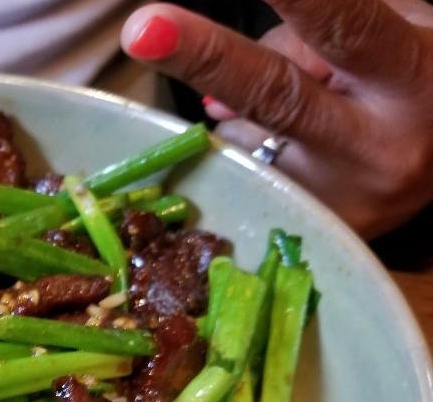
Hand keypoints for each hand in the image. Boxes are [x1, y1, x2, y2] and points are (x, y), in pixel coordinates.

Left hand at [121, 0, 432, 237]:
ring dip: (246, 107)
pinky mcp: (303, 232)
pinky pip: (244, 171)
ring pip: (246, 134)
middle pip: (275, 96)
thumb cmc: (416, 86)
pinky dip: (249, 145)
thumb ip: (321, 35)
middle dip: (206, 58)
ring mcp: (334, 202)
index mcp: (414, 81)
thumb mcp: (398, 37)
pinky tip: (287, 142)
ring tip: (310, 103)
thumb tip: (224, 80)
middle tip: (142, 29)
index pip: (349, 28)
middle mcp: (374, 149)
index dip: (299, 0)